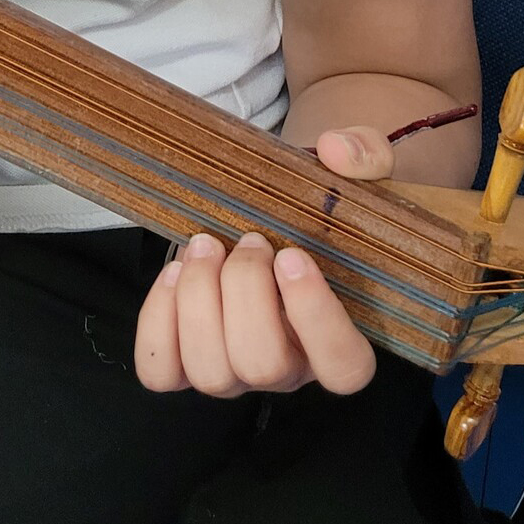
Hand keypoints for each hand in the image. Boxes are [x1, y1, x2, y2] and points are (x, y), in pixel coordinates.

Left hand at [131, 125, 391, 398]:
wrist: (275, 212)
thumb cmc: (319, 205)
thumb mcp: (357, 171)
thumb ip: (364, 155)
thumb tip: (336, 151)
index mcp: (341, 340)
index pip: (343, 368)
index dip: (316, 316)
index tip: (291, 255)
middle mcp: (289, 369)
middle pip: (262, 365)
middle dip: (245, 291)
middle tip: (247, 239)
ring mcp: (235, 372)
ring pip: (210, 371)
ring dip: (199, 298)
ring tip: (205, 245)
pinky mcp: (185, 364)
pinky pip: (161, 370)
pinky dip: (160, 320)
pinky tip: (174, 272)